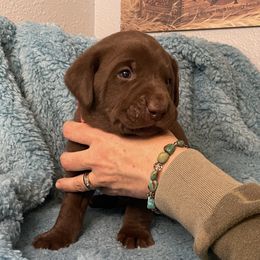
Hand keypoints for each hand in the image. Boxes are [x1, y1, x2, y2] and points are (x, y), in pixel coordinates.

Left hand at [56, 121, 186, 198]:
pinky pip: (93, 191)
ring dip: (67, 180)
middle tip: (73, 154)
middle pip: (66, 158)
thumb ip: (127, 124)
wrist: (170, 173)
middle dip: (67, 156)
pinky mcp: (110, 191)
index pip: (72, 131)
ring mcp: (101, 178)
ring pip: (72, 181)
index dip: (69, 129)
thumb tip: (124, 119)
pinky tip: (90, 188)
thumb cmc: (160, 147)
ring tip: (63, 181)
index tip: (72, 129)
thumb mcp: (142, 128)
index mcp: (103, 139)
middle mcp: (97, 159)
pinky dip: (90, 189)